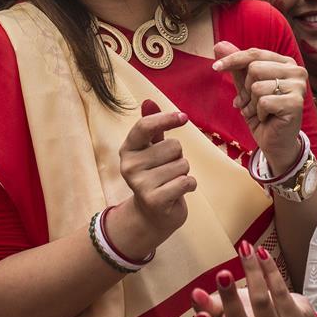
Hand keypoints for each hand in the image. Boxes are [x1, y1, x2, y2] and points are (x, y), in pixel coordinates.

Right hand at [109, 100, 195, 259]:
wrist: (151, 215)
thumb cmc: (155, 176)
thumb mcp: (152, 149)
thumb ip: (152, 126)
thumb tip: (148, 101)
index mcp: (128, 149)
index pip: (145, 126)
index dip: (166, 119)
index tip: (183, 118)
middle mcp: (129, 166)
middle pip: (173, 146)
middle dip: (179, 157)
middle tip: (168, 170)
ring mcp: (140, 184)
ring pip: (183, 164)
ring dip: (184, 173)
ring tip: (171, 182)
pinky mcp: (154, 200)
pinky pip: (187, 181)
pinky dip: (189, 185)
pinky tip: (177, 192)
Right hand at [191, 242, 316, 316]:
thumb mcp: (227, 314)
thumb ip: (209, 306)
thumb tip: (195, 294)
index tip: (200, 315)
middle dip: (230, 297)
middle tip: (223, 274)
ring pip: (261, 300)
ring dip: (252, 271)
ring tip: (244, 249)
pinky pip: (280, 290)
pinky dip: (269, 269)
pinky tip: (261, 253)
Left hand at [212, 41, 306, 174]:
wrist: (275, 141)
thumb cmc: (261, 112)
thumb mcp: (245, 86)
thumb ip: (236, 66)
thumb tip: (219, 44)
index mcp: (285, 62)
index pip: (254, 53)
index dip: (233, 59)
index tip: (215, 67)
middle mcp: (296, 70)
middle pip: (254, 68)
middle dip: (245, 89)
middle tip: (251, 103)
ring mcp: (298, 86)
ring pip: (257, 86)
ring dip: (251, 103)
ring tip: (259, 112)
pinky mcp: (296, 103)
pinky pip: (264, 102)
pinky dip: (259, 113)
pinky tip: (267, 119)